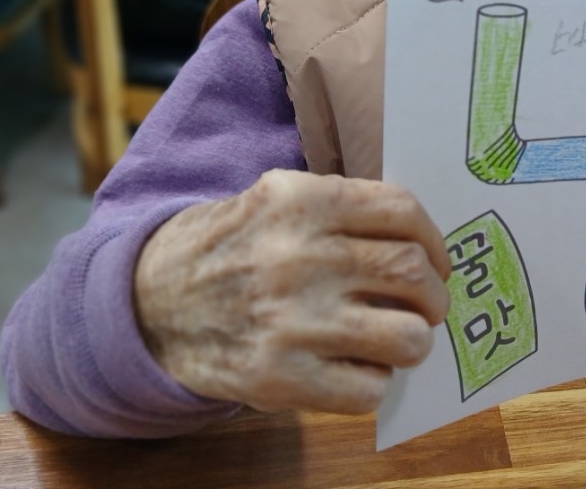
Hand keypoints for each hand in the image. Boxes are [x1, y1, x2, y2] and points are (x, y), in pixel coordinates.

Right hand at [134, 171, 451, 414]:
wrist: (149, 302)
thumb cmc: (234, 247)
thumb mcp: (279, 198)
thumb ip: (344, 209)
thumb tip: (425, 241)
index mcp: (302, 201)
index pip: (402, 211)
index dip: (434, 239)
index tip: (436, 259)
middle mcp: (299, 258)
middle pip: (412, 272)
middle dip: (434, 294)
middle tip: (429, 303)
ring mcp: (291, 322)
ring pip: (406, 337)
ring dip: (415, 340)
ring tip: (400, 337)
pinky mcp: (279, 378)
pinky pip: (370, 388)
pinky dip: (376, 381)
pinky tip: (356, 367)